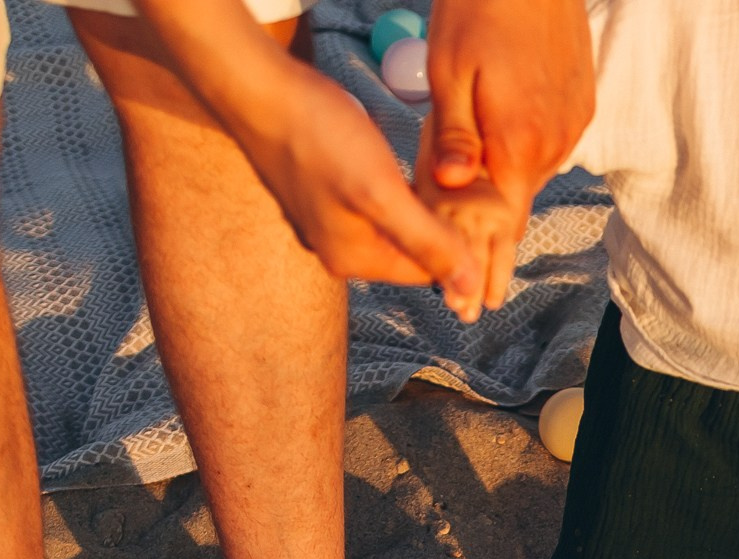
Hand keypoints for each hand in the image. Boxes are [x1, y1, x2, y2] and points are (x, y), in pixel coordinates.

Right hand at [133, 0, 482, 304]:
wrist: (259, 91)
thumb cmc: (318, 138)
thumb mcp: (381, 193)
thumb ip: (426, 241)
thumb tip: (469, 286)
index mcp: (353, 261)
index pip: (427, 272)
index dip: (458, 246)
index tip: (480, 210)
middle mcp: (339, 250)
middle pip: (409, 251)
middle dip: (439, 227)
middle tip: (466, 189)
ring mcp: (327, 222)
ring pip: (393, 225)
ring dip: (419, 206)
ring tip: (442, 177)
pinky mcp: (323, 193)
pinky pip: (374, 203)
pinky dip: (396, 190)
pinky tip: (402, 166)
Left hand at [424, 0, 594, 310]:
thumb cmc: (480, 10)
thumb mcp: (450, 72)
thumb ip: (453, 135)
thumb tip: (451, 185)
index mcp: (518, 143)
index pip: (502, 225)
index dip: (484, 267)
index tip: (474, 305)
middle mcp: (553, 142)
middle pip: (518, 209)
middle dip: (494, 250)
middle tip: (477, 295)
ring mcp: (571, 123)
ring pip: (531, 176)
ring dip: (508, 199)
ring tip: (487, 237)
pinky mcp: (579, 102)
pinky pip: (547, 146)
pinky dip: (525, 161)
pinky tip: (508, 164)